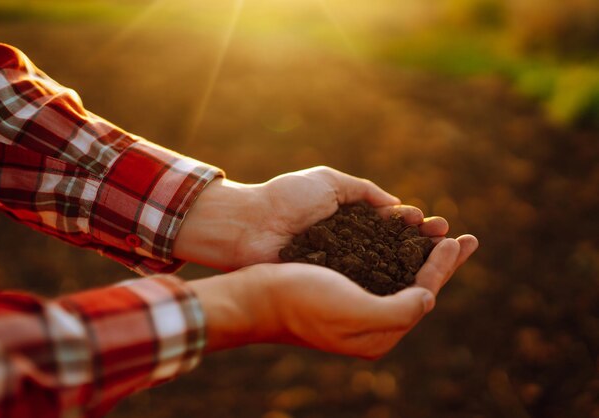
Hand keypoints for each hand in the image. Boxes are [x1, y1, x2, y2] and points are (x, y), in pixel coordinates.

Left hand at [174, 166, 448, 269]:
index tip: (436, 224)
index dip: (417, 226)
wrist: (250, 224)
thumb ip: (364, 191)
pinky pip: (366, 285)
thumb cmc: (286, 198)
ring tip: (443, 257)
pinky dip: (390, 282)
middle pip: (397, 249)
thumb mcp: (329, 182)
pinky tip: (413, 280)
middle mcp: (351, 247)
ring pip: (387, 270)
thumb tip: (396, 206)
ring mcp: (342, 268)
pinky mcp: (331, 285)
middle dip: (426, 245)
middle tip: (454, 242)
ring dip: (416, 265)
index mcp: (351, 221)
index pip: (393, 226)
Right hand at [189, 234, 477, 357]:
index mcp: (378, 334)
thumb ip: (399, 311)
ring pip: (399, 274)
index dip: (442, 267)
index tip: (454, 238)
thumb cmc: (301, 300)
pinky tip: (400, 238)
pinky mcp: (340, 287)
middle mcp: (370, 322)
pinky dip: (394, 250)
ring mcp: (354, 304)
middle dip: (442, 262)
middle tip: (467, 239)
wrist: (256, 294)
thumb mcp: (354, 311)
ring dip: (420, 253)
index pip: (422, 296)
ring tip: (439, 234)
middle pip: (417, 286)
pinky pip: (377, 266)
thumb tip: (429, 298)